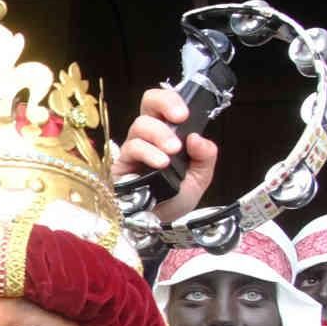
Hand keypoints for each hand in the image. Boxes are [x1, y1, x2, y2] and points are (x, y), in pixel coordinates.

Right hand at [113, 86, 219, 222]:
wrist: (160, 225)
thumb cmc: (176, 199)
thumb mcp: (200, 177)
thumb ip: (206, 156)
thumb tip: (196, 137)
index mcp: (168, 133)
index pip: (164, 104)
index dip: (172, 99)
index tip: (185, 114)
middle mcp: (149, 137)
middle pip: (147, 103)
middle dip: (164, 104)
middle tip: (180, 119)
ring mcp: (133, 150)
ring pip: (140, 126)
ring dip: (159, 134)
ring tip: (172, 152)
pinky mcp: (120, 166)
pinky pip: (131, 148)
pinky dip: (148, 152)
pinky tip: (161, 163)